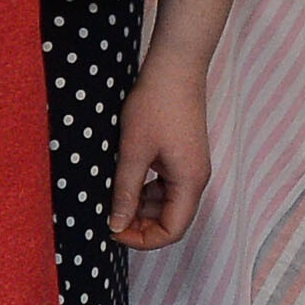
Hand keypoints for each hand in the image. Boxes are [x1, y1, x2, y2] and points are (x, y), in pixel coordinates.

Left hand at [112, 56, 213, 250]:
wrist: (175, 66)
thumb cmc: (157, 103)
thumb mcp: (133, 150)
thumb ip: (125, 191)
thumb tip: (116, 225)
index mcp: (189, 182)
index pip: (172, 230)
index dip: (143, 239)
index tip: (113, 230)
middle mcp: (195, 178)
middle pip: (171, 219)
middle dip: (140, 225)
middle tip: (109, 218)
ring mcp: (190, 167)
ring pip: (167, 203)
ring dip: (141, 207)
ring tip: (113, 197)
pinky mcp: (182, 155)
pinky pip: (166, 185)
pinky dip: (145, 190)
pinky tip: (125, 180)